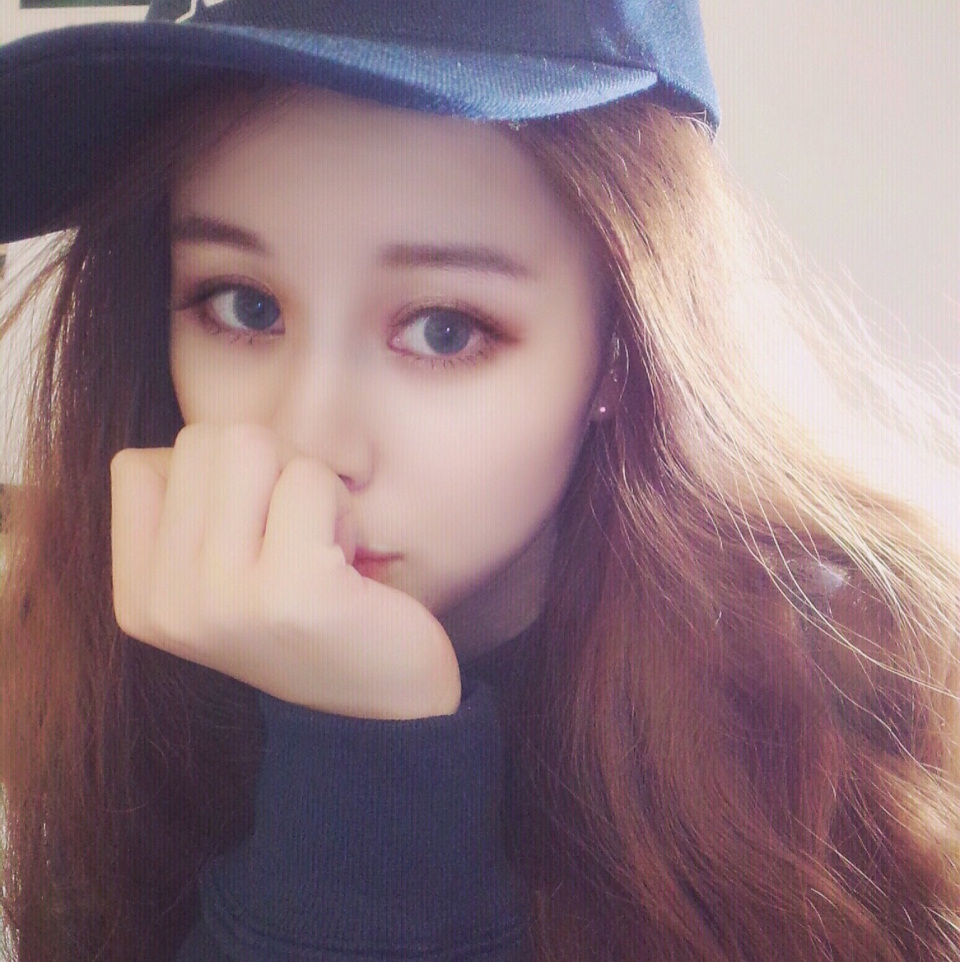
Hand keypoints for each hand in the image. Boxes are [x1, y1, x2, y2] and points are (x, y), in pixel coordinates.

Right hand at [110, 423, 460, 718]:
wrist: (387, 703)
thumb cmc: (310, 617)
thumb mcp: (221, 576)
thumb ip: (190, 511)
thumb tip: (202, 436)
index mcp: (139, 600)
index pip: (138, 467)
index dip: (212, 478)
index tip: (252, 531)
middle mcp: (168, 604)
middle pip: (202, 442)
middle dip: (265, 470)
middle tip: (297, 535)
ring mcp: (224, 600)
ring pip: (252, 445)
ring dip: (305, 482)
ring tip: (321, 545)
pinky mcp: (294, 590)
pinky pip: (310, 479)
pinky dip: (340, 507)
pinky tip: (348, 562)